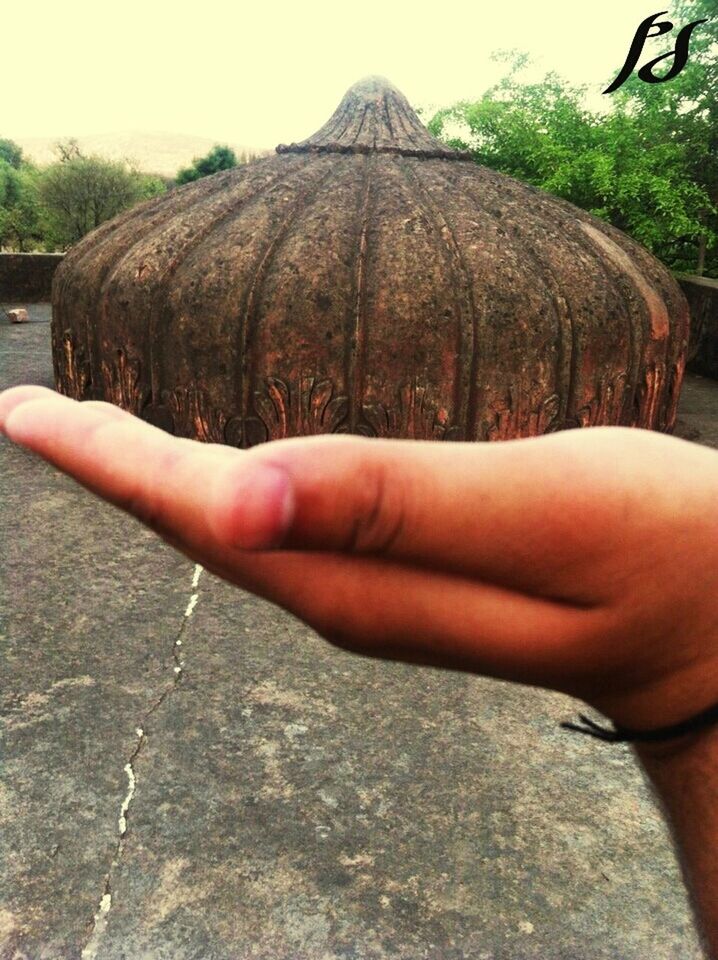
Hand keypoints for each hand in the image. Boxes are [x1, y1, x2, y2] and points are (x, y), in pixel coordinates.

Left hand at [2, 385, 717, 734]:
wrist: (713, 625)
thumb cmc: (657, 555)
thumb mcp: (542, 510)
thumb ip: (396, 501)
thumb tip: (238, 492)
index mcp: (361, 576)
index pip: (203, 511)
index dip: (108, 460)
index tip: (24, 413)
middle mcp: (346, 594)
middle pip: (199, 526)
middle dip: (109, 468)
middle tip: (31, 413)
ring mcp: (375, 590)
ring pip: (235, 529)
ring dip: (157, 479)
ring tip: (93, 437)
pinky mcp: (407, 573)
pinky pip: (285, 526)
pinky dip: (226, 488)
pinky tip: (217, 472)